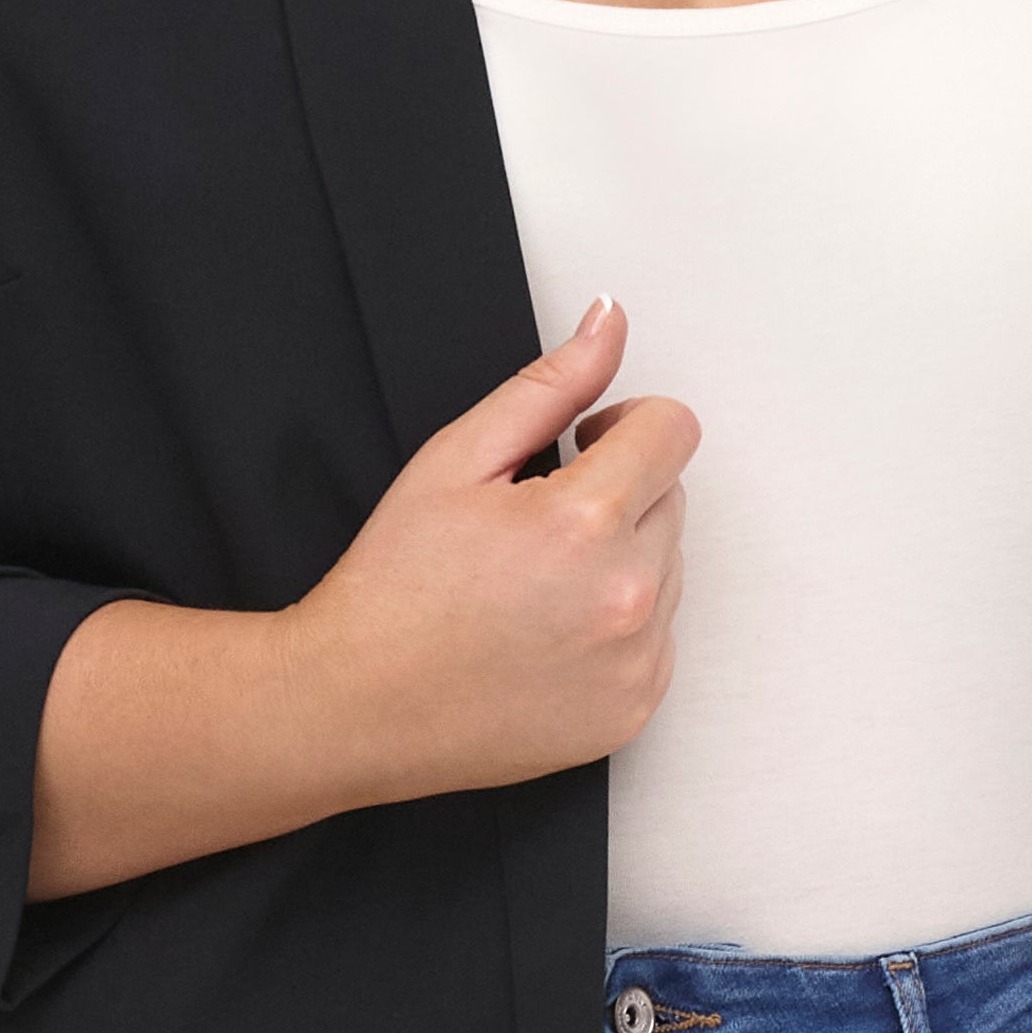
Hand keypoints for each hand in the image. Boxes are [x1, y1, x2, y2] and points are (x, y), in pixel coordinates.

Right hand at [285, 299, 700, 802]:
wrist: (358, 707)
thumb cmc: (393, 591)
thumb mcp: (457, 460)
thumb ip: (549, 385)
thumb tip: (608, 325)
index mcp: (585, 522)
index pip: (673, 429)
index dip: (623, 425)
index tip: (584, 445)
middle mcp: (625, 595)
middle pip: (672, 498)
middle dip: (618, 494)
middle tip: (537, 525)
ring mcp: (636, 661)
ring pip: (668, 568)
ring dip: (620, 560)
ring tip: (536, 585)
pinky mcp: (633, 708)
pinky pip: (658, 637)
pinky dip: (617, 626)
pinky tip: (549, 632)